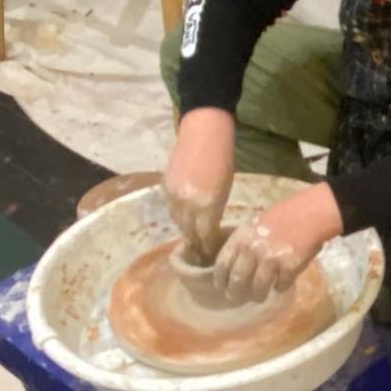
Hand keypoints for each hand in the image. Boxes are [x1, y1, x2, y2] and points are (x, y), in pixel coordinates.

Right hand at [164, 108, 234, 260]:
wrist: (203, 134)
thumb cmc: (223, 160)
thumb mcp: (225, 188)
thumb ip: (215, 209)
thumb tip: (208, 226)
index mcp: (207, 205)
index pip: (205, 236)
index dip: (208, 247)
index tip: (212, 255)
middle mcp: (187, 204)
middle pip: (188, 232)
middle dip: (196, 244)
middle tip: (202, 254)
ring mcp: (173, 195)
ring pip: (177, 221)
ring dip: (185, 230)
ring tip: (193, 239)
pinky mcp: (165, 186)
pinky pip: (171, 207)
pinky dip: (178, 214)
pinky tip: (185, 217)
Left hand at [214, 183, 343, 301]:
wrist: (310, 213)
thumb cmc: (282, 215)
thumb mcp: (255, 224)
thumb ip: (243, 243)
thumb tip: (235, 264)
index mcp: (241, 238)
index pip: (223, 265)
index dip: (220, 279)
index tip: (221, 287)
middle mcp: (252, 251)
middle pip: (238, 280)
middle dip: (236, 293)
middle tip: (237, 298)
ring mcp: (270, 261)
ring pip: (258, 288)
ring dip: (258, 295)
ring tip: (259, 296)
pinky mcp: (289, 268)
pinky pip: (280, 285)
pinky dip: (280, 287)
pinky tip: (281, 284)